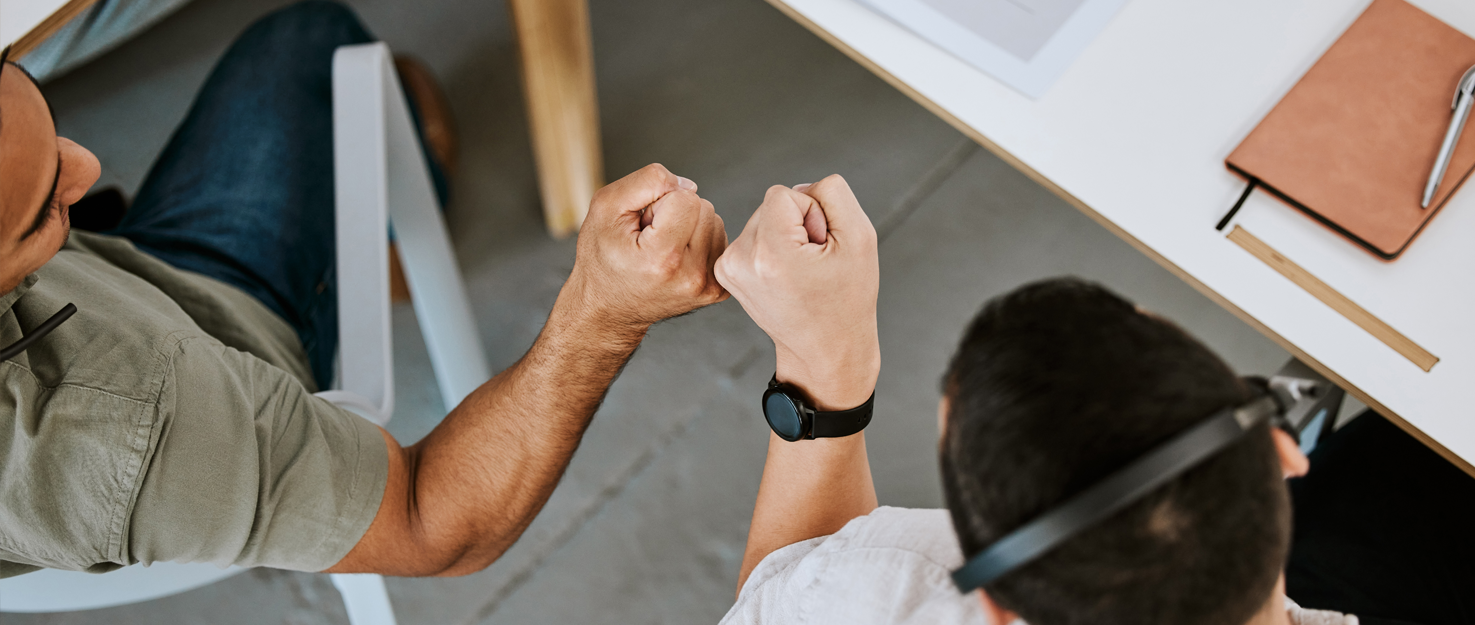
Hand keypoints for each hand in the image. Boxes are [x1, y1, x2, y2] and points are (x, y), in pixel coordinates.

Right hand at [559, 164, 728, 335]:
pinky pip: (719, 242)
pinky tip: (677, 257)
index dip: (660, 202)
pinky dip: (699, 242)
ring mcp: (707, 287)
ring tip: (662, 247)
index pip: (686, 198)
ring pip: (715, 222)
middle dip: (677, 213)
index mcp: (662, 258)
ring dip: (689, 226)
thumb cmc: (602, 257)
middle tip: (650, 238)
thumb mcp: (605, 208)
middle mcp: (690, 277)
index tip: (643, 226)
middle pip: (705, 208)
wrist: (607, 307)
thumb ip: (646, 182)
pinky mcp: (716, 290)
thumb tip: (688, 185)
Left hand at [716, 175, 879, 408]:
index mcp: (770, 252)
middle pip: (772, 204)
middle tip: (814, 265)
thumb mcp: (860, 237)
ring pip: (764, 218)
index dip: (813, 215)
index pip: (786, 193)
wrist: (825, 349)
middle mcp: (740, 259)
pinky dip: (773, 248)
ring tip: (801, 273)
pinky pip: (755, 235)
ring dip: (786, 237)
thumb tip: (800, 187)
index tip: (821, 250)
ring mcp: (728, 268)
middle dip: (798, 226)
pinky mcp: (726, 272)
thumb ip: (832, 193)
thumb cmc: (847, 299)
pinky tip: (786, 276)